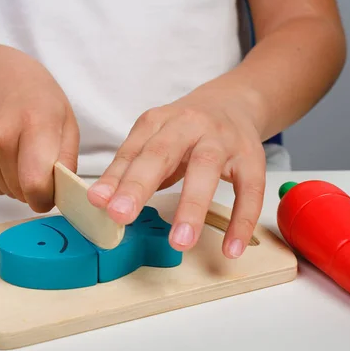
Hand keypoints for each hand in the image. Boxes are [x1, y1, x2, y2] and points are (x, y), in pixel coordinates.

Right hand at [0, 45, 78, 212]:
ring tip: (24, 155)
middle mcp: (0, 136)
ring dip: (19, 185)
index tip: (52, 193)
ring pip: (6, 192)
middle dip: (35, 190)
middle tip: (41, 167)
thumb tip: (62, 193)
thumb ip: (67, 160)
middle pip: (21, 192)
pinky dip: (3, 179)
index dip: (46, 198)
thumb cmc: (38, 99)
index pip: (35, 184)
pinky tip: (7, 155)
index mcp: (33, 125)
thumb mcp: (67, 122)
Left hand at [87, 82, 266, 258]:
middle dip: (140, 186)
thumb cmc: (185, 131)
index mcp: (158, 121)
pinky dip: (241, 220)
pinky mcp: (251, 156)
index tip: (98, 202)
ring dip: (191, 206)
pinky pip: (249, 189)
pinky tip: (231, 248)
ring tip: (180, 242)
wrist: (234, 102)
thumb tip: (102, 203)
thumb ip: (131, 169)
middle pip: (162, 153)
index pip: (133, 151)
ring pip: (206, 169)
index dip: (115, 177)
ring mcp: (223, 139)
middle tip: (121, 216)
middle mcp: (189, 125)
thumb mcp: (154, 140)